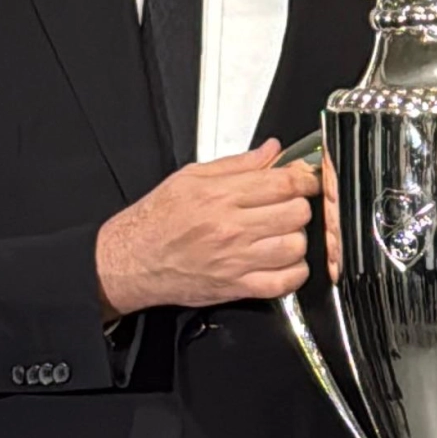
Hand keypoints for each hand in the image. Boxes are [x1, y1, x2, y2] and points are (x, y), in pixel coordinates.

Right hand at [95, 138, 320, 315]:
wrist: (129, 260)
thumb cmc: (156, 219)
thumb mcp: (191, 177)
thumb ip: (238, 163)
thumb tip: (272, 150)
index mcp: (221, 195)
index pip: (284, 183)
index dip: (304, 180)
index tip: (306, 181)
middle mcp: (231, 227)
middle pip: (296, 213)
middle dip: (300, 207)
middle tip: (291, 206)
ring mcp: (235, 260)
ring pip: (295, 247)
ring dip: (297, 239)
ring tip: (284, 234)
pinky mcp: (235, 287)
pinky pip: (282, 283)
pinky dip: (294, 274)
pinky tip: (286, 263)